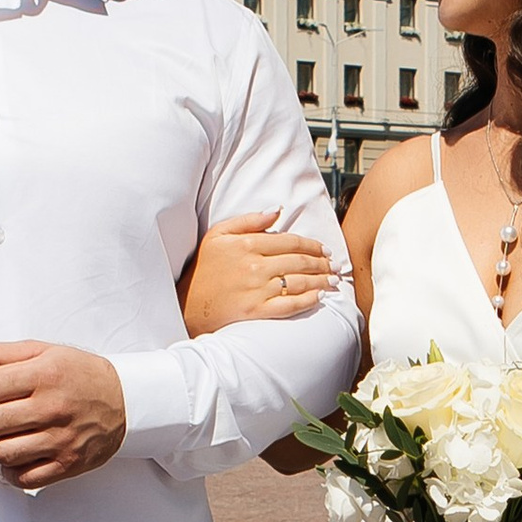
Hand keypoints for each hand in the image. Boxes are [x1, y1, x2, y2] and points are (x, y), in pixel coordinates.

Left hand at [0, 341, 126, 487]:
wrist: (125, 400)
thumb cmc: (79, 374)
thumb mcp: (42, 351)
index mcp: (44, 374)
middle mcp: (53, 407)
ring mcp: (61, 439)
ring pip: (2, 452)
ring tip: (10, 433)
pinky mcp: (68, 464)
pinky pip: (24, 478)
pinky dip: (13, 470)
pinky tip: (20, 454)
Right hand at [178, 209, 337, 337]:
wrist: (188, 304)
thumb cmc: (204, 268)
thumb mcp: (218, 235)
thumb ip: (248, 220)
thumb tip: (276, 210)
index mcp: (247, 244)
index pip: (290, 241)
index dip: (312, 245)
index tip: (324, 250)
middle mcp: (254, 266)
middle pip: (299, 262)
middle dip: (321, 263)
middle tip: (333, 265)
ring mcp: (256, 290)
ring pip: (299, 282)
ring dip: (321, 281)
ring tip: (333, 281)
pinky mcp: (256, 311)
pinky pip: (290, 305)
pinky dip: (308, 300)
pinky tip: (320, 297)